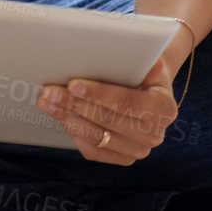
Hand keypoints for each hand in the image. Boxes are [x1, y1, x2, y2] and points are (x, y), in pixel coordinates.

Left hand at [35, 53, 176, 164]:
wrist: (148, 91)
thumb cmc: (143, 70)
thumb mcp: (149, 60)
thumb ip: (142, 58)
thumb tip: (133, 51)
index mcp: (164, 108)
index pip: (128, 103)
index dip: (100, 94)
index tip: (74, 85)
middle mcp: (154, 135)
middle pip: (108, 121)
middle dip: (75, 105)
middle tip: (50, 91)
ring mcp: (138, 151)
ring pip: (97, 137)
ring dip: (68, 118)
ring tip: (48, 102)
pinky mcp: (122, 159)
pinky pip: (93, 150)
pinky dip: (75, 133)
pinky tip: (60, 117)